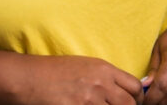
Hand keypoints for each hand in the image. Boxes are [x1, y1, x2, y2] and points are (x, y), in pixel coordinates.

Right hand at [12, 54, 145, 104]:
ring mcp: (89, 100)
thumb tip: (122, 90)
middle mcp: (100, 84)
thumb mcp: (83, 66)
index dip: (137, 98)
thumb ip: (104, 77)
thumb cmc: (53, 71)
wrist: (28, 78)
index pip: (135, 86)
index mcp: (103, 69)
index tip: (133, 103)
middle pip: (129, 104)